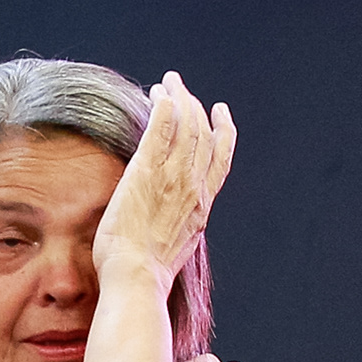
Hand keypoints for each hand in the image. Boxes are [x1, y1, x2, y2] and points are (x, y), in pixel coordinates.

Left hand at [93, 71, 235, 288]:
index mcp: (202, 206)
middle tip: (182, 88)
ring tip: (168, 83)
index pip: (220, 159)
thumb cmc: (146, 274)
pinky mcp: (146, 172)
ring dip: (178, 98)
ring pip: (185, 126)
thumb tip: (168, 221)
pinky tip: (159, 94)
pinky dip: (164, 108)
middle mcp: (193, 187)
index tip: (219, 112)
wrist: (137, 278)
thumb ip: (178, 224)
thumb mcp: (176, 247)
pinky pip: (161, 130)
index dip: (223, 131)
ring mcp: (172, 178)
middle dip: (195, 105)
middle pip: (203, 135)